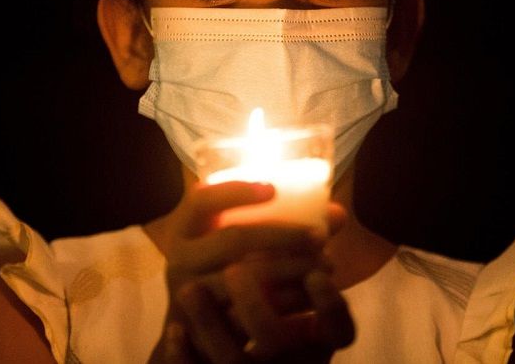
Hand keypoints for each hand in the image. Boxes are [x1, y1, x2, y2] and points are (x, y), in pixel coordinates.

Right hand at [148, 182, 353, 362]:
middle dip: (282, 235)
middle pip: (232, 238)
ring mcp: (190, 294)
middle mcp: (179, 258)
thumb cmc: (222, 266)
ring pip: (246, 278)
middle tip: (320, 237)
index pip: (202, 199)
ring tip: (325, 265)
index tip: (273, 189)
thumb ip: (279, 222)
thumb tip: (336, 214)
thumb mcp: (235, 239)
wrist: (194, 324)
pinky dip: (285, 302)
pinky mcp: (208, 325)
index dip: (235, 191)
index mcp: (184, 227)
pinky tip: (311, 296)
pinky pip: (251, 313)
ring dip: (291, 269)